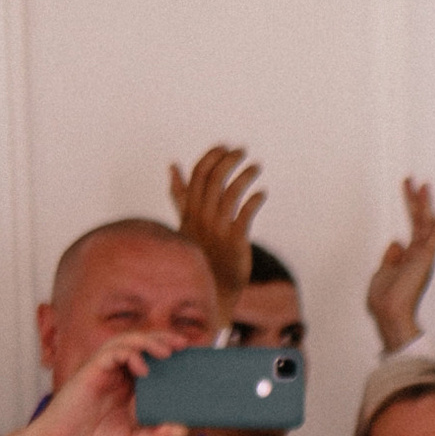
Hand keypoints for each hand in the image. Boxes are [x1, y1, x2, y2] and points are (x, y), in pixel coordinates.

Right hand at [38, 336, 184, 435]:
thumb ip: (158, 435)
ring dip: (149, 342)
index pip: (151, 362)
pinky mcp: (91, 372)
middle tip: (184, 346)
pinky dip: (129, 354)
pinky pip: (111, 353)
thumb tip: (184, 429)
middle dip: (163, 340)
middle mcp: (117, 376)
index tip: (191, 357)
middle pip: (141, 346)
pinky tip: (143, 368)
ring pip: (127, 342)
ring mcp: (103, 372)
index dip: (170, 355)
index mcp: (128, 388)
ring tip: (168, 352)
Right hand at [168, 145, 265, 299]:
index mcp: (190, 210)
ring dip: (245, 175)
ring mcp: (218, 229)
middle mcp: (202, 217)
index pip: (198, 174)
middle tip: (243, 150)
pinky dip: (254, 200)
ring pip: (231, 192)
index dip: (212, 156)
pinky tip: (262, 193)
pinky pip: (245, 214)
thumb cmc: (202, 252)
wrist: (212, 289)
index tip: (225, 146)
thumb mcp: (186, 221)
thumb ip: (180, 193)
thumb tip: (172, 165)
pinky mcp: (235, 242)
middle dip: (229, 160)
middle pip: (215, 179)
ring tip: (257, 166)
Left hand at [367, 179, 434, 352]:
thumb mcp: (381, 273)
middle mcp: (417, 256)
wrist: (389, 313)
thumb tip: (396, 241)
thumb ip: (390, 257)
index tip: (406, 192)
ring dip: (423, 205)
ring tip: (424, 185)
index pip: (409, 228)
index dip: (407, 209)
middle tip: (413, 181)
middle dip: (414, 201)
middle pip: (417, 222)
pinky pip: (432, 239)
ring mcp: (421, 257)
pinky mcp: (424, 260)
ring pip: (423, 225)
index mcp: (407, 259)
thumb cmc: (384, 300)